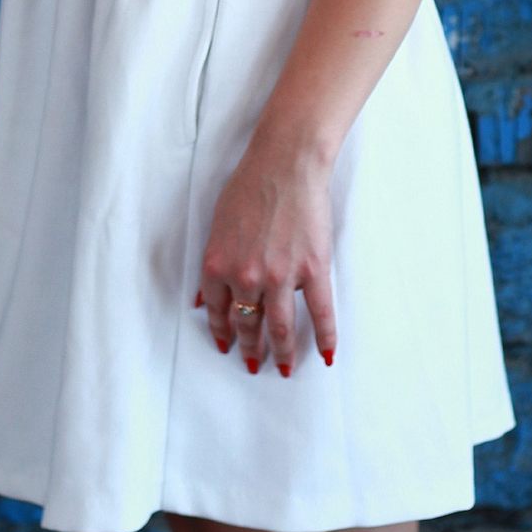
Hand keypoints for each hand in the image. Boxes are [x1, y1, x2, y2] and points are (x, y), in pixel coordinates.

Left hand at [197, 138, 337, 376]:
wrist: (285, 163)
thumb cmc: (250, 184)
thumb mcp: (217, 223)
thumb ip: (213, 263)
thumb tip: (203, 298)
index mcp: (218, 265)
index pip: (218, 312)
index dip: (222, 333)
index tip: (227, 346)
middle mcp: (245, 277)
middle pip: (248, 324)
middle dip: (251, 348)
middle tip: (254, 363)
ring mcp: (280, 277)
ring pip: (280, 328)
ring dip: (282, 353)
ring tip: (284, 368)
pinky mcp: (312, 270)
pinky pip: (320, 314)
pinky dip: (325, 337)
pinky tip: (327, 355)